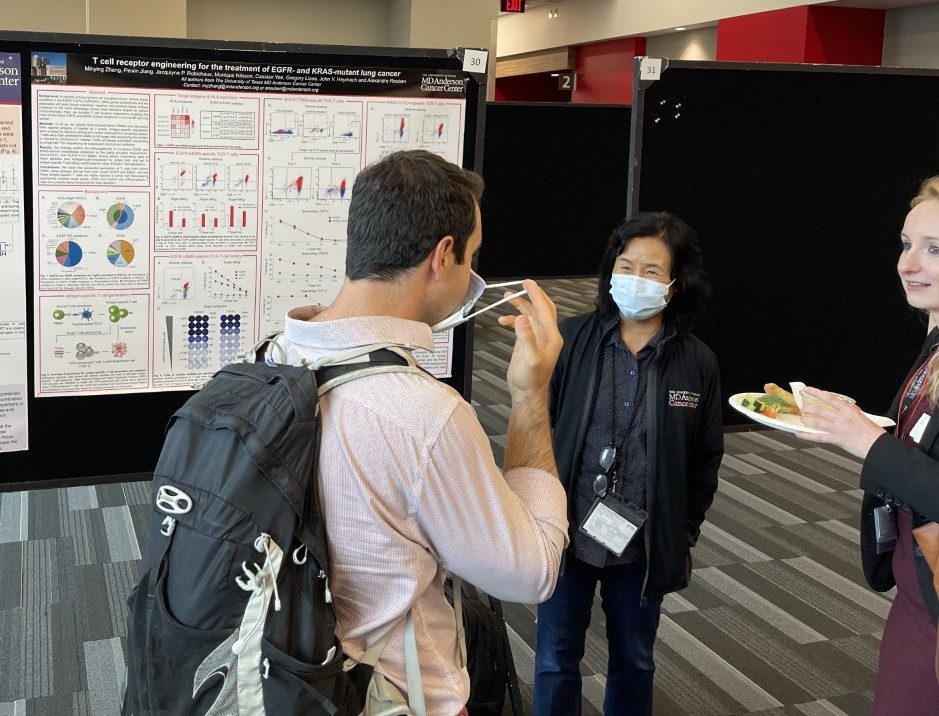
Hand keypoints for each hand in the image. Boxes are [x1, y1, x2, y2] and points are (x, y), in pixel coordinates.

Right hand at [498, 279, 562, 399]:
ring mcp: (537, 338)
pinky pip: (521, 325)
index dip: (536, 295)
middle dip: (531, 295)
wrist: (526, 393)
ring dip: (520, 305)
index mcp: (551, 336)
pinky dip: (512, 320)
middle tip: (522, 284)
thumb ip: (526, 337)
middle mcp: (546, 335)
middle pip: (541, 308)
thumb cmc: (531, 379)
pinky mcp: (527, 342)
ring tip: (507, 297)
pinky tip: (502, 320)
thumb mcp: (529, 358)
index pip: (545, 309)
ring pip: (530, 315)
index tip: (528, 283)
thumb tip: (521, 318)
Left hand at [794, 387, 885, 458]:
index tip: (808, 390)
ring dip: (807, 420)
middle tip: (803, 408)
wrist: (876, 445)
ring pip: (817, 423)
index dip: (816, 393)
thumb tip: (840, 406)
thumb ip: (848, 410)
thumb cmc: (871, 431)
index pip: (829, 398)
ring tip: (802, 418)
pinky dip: (807, 435)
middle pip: (820, 410)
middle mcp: (841, 418)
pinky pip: (818, 437)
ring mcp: (838, 429)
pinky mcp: (836, 439)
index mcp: (848, 410)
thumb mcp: (860, 415)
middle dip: (809, 408)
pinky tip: (800, 434)